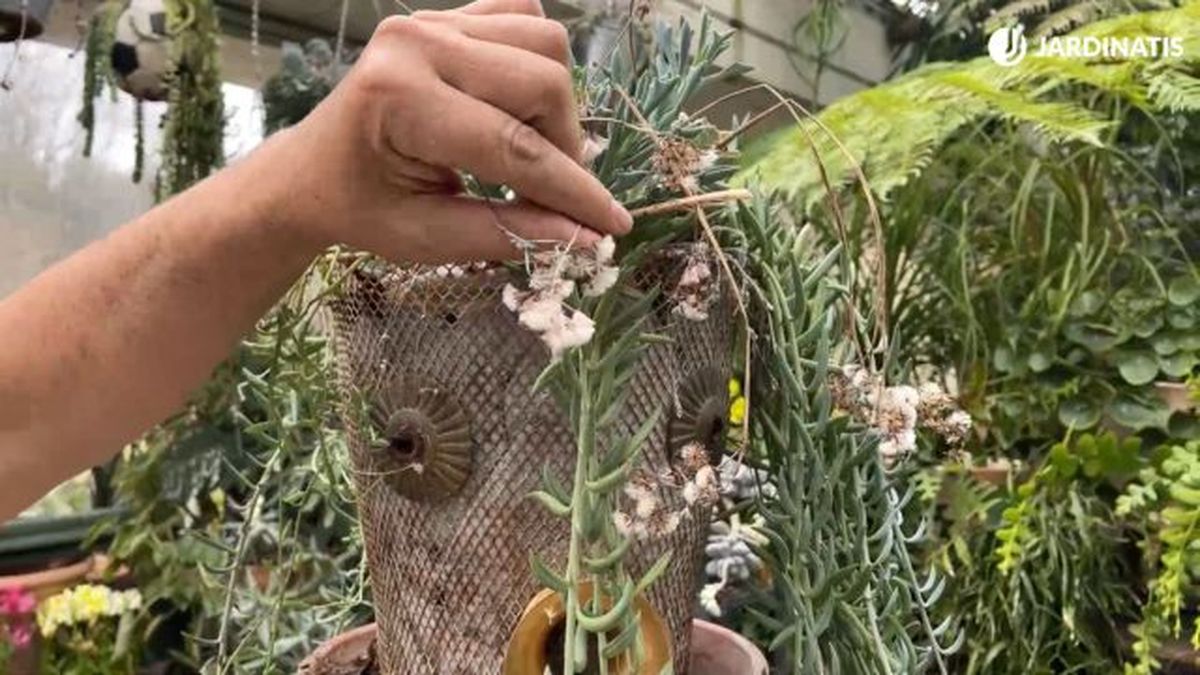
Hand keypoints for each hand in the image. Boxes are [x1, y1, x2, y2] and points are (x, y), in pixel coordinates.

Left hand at [270, 0, 630, 262]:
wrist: (312, 171)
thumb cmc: (362, 209)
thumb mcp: (426, 239)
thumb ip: (507, 233)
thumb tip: (586, 236)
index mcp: (400, 98)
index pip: (513, 146)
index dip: (572, 191)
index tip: (613, 226)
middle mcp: (419, 43)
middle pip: (542, 82)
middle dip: (565, 147)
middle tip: (554, 195)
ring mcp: (433, 20)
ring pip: (544, 44)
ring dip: (556, 107)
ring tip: (533, 151)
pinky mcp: (447, 15)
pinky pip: (522, 19)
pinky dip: (537, 62)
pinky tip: (517, 105)